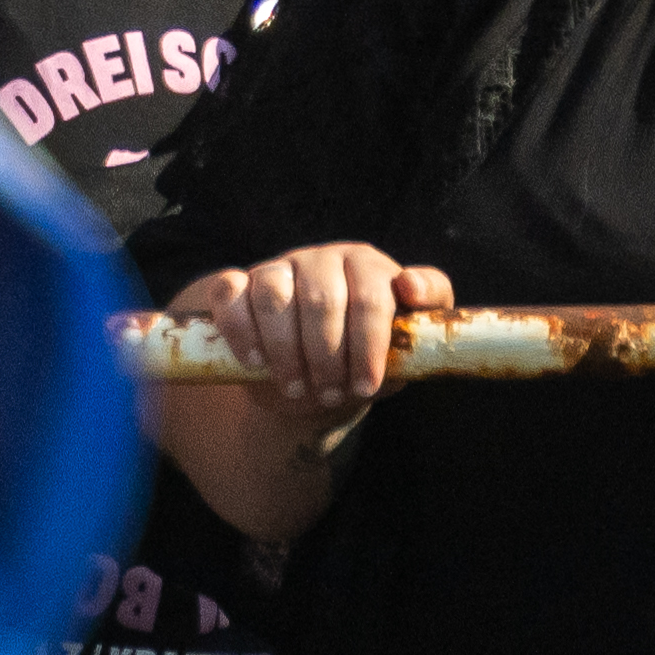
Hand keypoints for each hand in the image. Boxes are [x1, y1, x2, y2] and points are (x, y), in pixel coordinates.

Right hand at [176, 241, 444, 446]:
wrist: (309, 378)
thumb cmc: (363, 356)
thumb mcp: (404, 345)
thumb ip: (425, 316)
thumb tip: (411, 287)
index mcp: (367, 267)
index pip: (370, 296)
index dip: (368, 345)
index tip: (365, 386)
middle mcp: (322, 260)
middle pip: (322, 300)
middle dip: (327, 357)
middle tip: (331, 394)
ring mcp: (277, 269)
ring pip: (274, 297)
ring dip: (285, 351)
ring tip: (297, 387)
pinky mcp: (237, 286)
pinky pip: (229, 292)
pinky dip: (239, 330)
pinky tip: (254, 361)